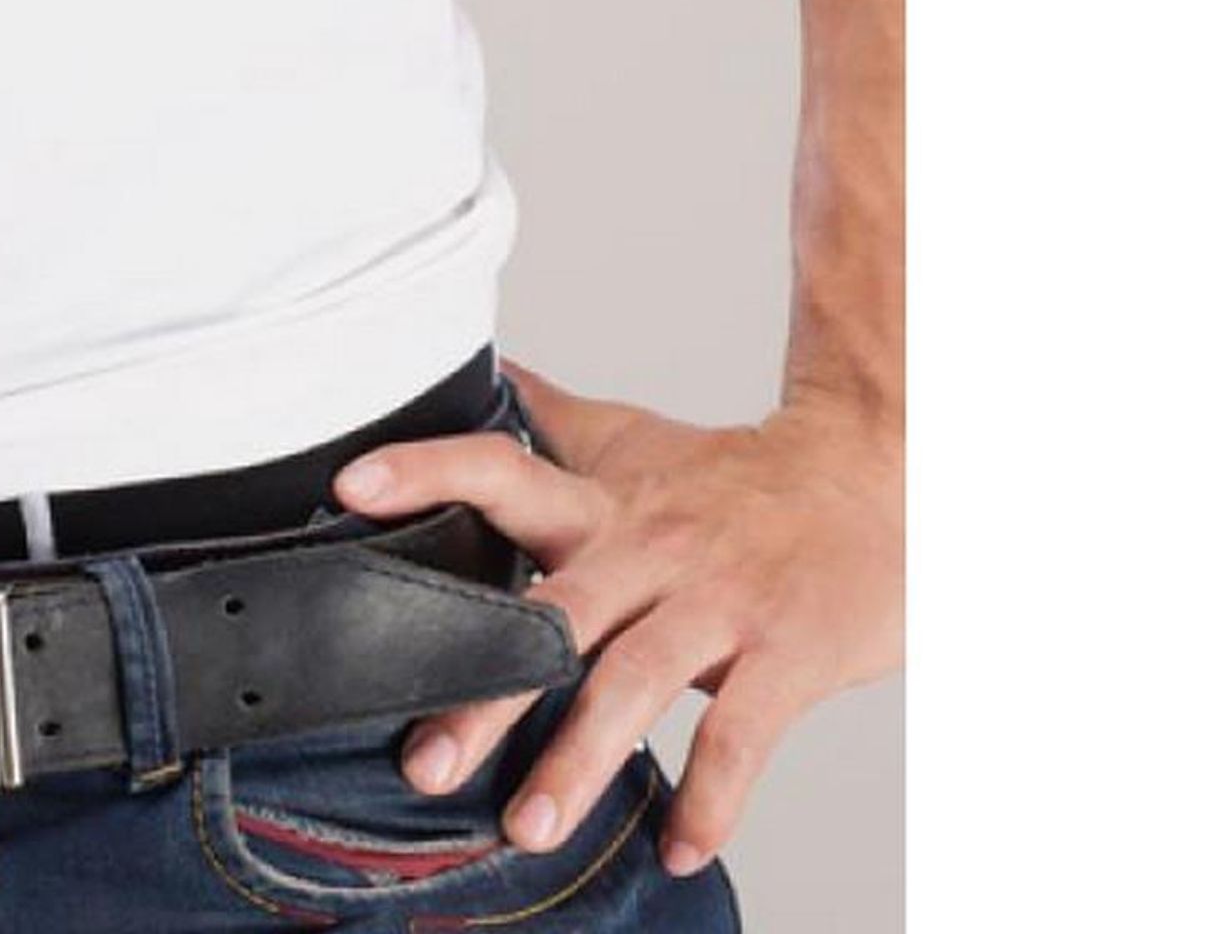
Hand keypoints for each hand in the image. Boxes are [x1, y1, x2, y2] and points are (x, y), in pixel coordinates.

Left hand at [329, 358, 900, 876]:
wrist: (874, 476)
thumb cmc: (737, 476)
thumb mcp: (632, 438)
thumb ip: (549, 419)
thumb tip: (479, 375)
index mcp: (601, 501)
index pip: (498, 467)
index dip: (424, 471)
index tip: (348, 491)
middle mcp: (648, 548)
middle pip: (552, 615)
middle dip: (485, 689)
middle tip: (424, 763)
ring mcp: (717, 602)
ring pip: (638, 681)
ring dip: (582, 760)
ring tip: (528, 827)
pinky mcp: (786, 653)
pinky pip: (743, 735)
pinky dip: (710, 799)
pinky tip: (677, 846)